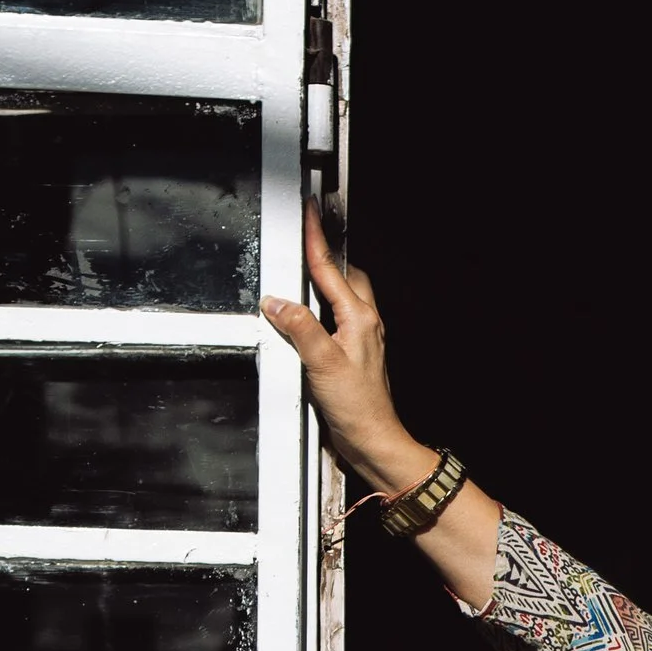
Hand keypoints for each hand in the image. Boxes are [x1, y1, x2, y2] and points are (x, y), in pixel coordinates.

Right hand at [261, 202, 436, 494]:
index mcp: (360, 318)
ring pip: (342, 297)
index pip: (330, 268)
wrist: (373, 440)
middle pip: (343, 276)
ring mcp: (360, 339)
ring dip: (324, 282)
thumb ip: (300, 328)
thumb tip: (278, 302)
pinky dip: (319, 308)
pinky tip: (306, 314)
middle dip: (324, 255)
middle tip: (305, 234)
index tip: (308, 210)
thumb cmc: (358, 407)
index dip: (315, 238)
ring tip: (302, 268)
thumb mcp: (322, 363)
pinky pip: (334, 319)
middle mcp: (364, 324)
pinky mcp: (351, 355)